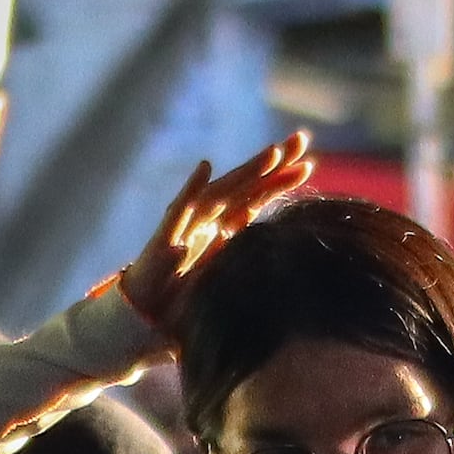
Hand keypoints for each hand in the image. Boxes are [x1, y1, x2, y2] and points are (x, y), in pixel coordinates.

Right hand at [117, 133, 316, 344]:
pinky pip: (179, 210)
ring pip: (221, 191)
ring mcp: (188, 225)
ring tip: (273, 153)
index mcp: (224, 225)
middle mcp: (208, 219)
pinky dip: (191, 189)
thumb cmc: (186, 295)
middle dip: (272, 163)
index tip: (308, 165)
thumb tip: (288, 262)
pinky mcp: (164, 238)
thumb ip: (249, 261)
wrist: (145, 312)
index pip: (256, 198)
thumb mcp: (227, 276)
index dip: (280, 181)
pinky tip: (205, 168)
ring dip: (246, 172)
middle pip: (245, 185)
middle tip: (300, 140)